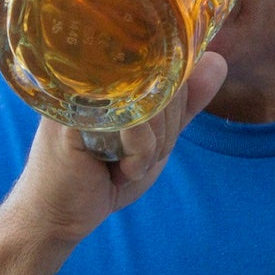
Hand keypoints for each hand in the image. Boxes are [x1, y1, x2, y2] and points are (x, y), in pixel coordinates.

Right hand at [5, 51, 228, 243]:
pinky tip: (120, 170)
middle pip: (165, 83)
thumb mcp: (154, 138)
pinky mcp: (74, 113)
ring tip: (124, 166)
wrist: (57, 214)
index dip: (172, 109)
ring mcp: (81, 87)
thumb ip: (183, 104)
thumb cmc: (100, 175)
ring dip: (152, 149)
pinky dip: (140, 155)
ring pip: (154, 104)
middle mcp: (93, 69)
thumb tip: (217, 61)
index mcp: (109, 68)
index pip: (168, 67)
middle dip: (163, 134)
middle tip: (132, 159)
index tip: (144, 143)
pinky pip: (135, 124)